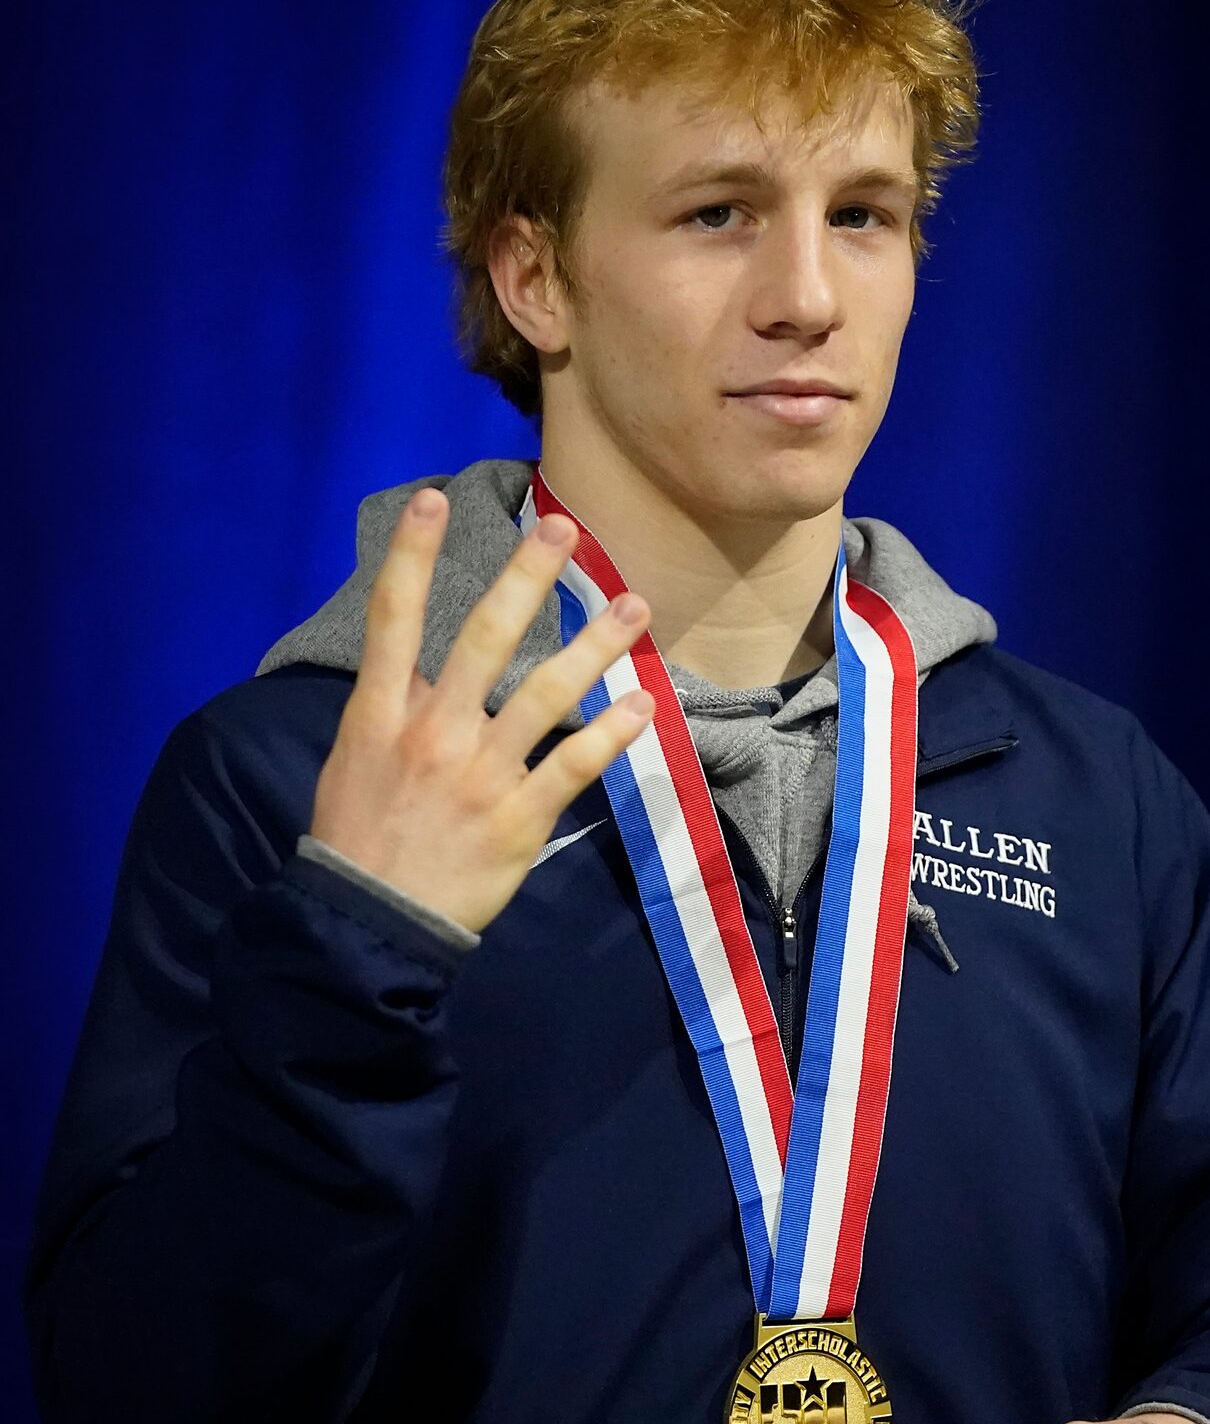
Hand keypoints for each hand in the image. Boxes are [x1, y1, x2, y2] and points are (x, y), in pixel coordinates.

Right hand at [308, 487, 653, 933]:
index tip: (432, 500)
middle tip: (563, 530)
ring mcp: (481, 773)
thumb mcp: (352, 764)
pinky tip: (644, 703)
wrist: (369, 923)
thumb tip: (412, 668)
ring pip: (546, 692)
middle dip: (526, 577)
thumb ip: (388, 711)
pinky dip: (612, 731)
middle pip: (484, 636)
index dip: (410, 555)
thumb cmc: (357, 841)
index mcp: (381, 714)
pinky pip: (575, 763)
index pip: (392, 618)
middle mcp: (433, 731)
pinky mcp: (520, 816)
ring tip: (634, 606)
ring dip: (594, 644)